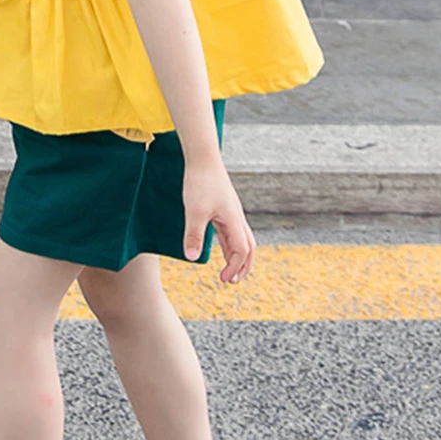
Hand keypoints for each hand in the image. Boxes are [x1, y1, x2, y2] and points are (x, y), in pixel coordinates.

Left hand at [182, 158, 255, 284]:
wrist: (203, 158)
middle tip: (232, 281)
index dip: (235, 267)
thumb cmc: (200, 182)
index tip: (223, 280)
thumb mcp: (194, 211)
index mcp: (234, 220)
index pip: (242, 250)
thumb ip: (193, 235)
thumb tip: (192, 258)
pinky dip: (230, 244)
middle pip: (248, 247)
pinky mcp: (224, 208)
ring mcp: (231, 212)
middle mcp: (236, 217)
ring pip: (241, 239)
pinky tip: (223, 249)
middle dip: (243, 266)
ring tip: (229, 271)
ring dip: (237, 256)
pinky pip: (231, 231)